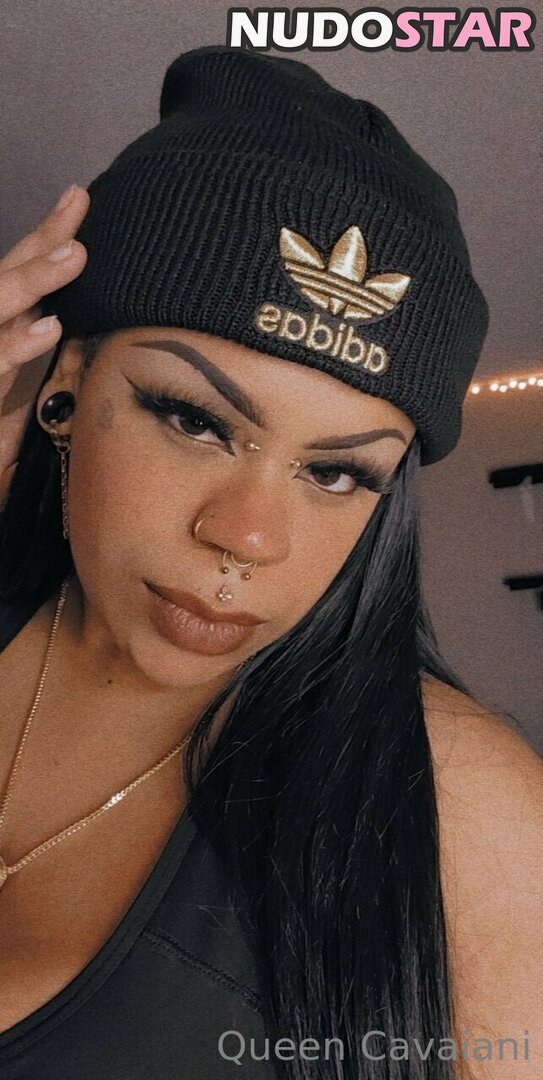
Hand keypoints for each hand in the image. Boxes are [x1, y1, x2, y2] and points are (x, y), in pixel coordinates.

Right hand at [0, 184, 88, 496]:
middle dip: (38, 244)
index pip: (18, 277)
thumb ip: (57, 366)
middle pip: (3, 282)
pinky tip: (46, 328)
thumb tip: (99, 329)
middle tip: (77, 206)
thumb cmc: (5, 456)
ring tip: (73, 256)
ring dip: (30, 282)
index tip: (79, 198)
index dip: (45, 237)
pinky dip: (14, 347)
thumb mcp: (31, 404)